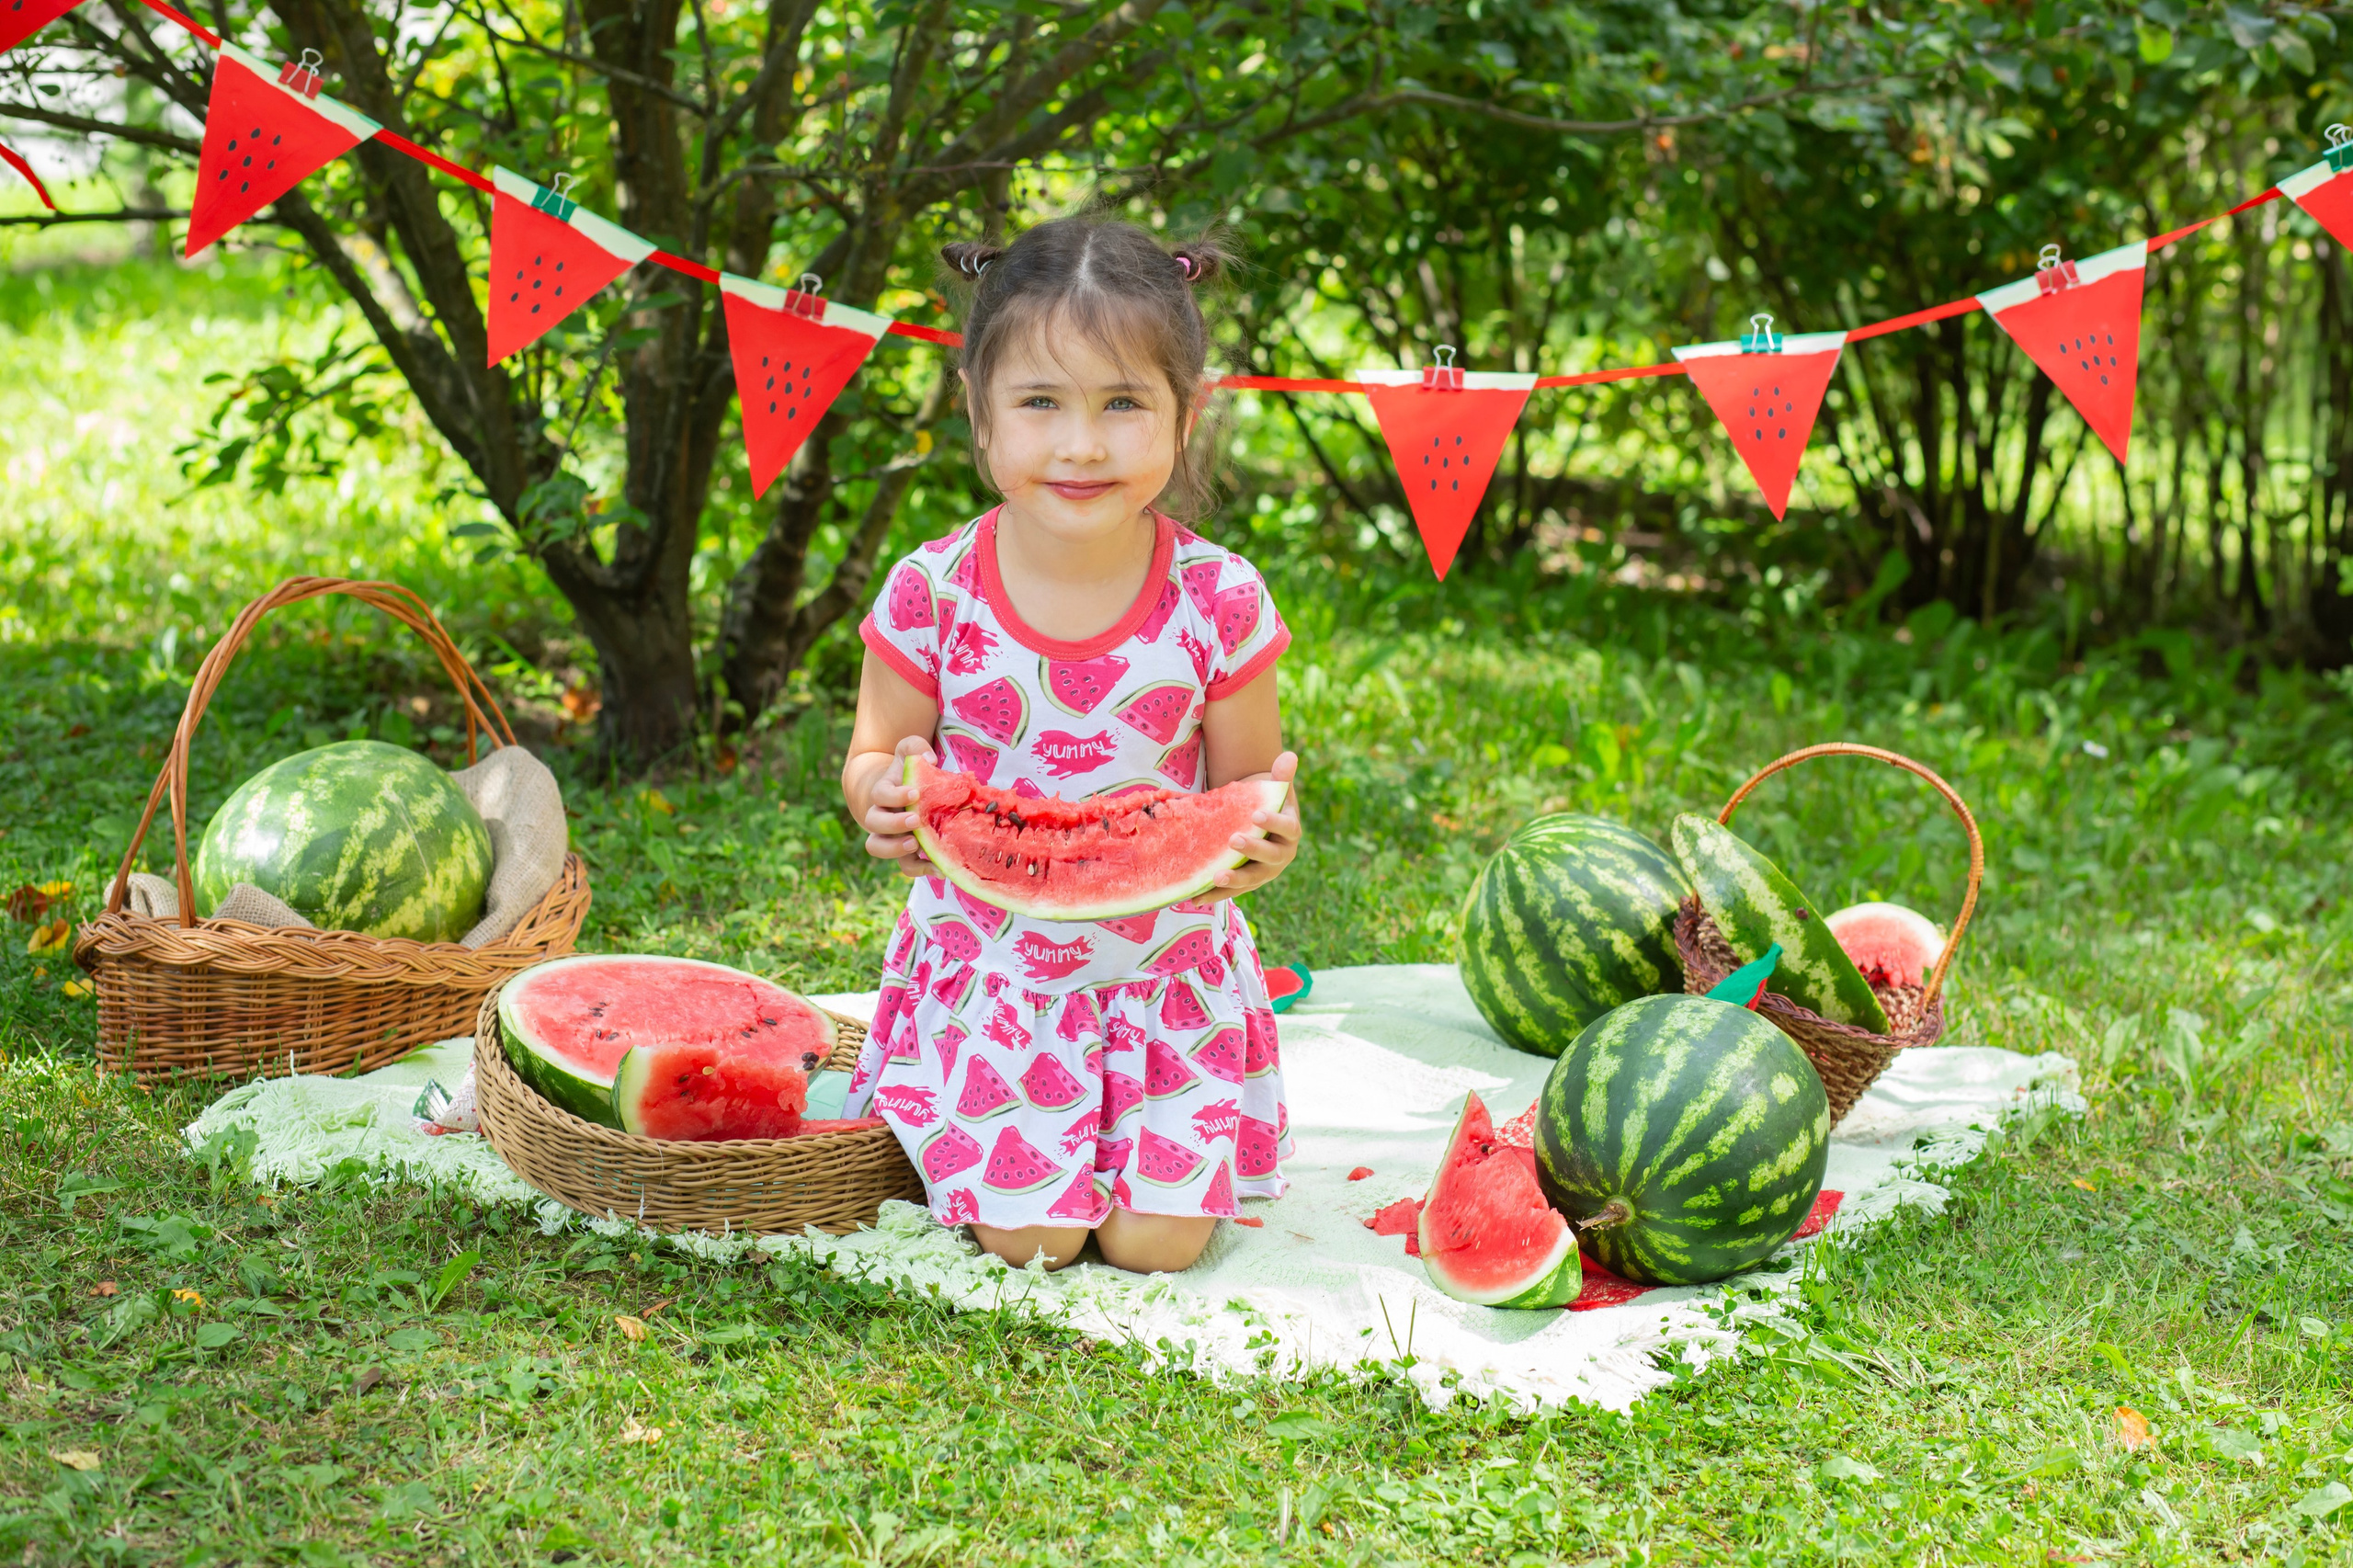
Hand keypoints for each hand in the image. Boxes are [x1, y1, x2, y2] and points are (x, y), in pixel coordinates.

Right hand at [861, 736, 938, 877]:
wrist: (904, 789)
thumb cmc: (909, 770)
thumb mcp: (910, 751)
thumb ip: (916, 748)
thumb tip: (928, 761)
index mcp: (883, 791)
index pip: (880, 794)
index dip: (895, 795)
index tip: (915, 792)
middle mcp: (880, 815)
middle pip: (874, 823)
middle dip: (893, 824)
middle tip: (915, 821)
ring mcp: (890, 835)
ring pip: (878, 848)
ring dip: (896, 850)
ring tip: (916, 846)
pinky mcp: (905, 851)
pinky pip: (905, 865)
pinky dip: (920, 869)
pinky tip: (940, 868)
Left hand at [1202, 751, 1300, 901]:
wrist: (1257, 822)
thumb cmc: (1265, 802)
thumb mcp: (1274, 788)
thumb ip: (1281, 775)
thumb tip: (1289, 756)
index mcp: (1291, 832)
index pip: (1287, 828)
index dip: (1274, 823)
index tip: (1256, 815)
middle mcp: (1281, 855)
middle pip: (1270, 856)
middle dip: (1252, 850)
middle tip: (1233, 840)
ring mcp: (1263, 871)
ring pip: (1251, 879)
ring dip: (1234, 880)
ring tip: (1216, 876)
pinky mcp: (1245, 882)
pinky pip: (1231, 891)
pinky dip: (1214, 895)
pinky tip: (1196, 897)